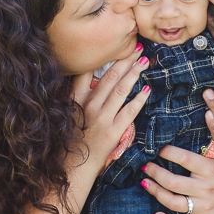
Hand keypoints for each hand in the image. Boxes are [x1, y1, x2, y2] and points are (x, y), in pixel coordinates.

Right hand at [70, 44, 149, 166]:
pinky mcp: (112, 131)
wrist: (72, 167)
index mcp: (74, 99)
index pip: (86, 70)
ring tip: (144, 62)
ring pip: (120, 90)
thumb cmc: (69, 141)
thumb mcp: (66, 114)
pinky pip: (129, 112)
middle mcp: (87, 105)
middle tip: (137, 48)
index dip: (101, 56)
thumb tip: (89, 80)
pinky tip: (147, 90)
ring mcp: (101, 118)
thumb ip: (76, 97)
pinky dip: (139, 99)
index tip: (114, 45)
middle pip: (109, 76)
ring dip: (134, 73)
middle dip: (125, 60)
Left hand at [142, 145, 213, 213]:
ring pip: (172, 202)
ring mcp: (204, 206)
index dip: (167, 152)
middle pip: (172, 182)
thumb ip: (211, 146)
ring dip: (155, 192)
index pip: (184, 159)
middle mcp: (206, 188)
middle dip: (154, 173)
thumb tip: (198, 124)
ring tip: (145, 183)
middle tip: (145, 167)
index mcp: (210, 169)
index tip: (157, 148)